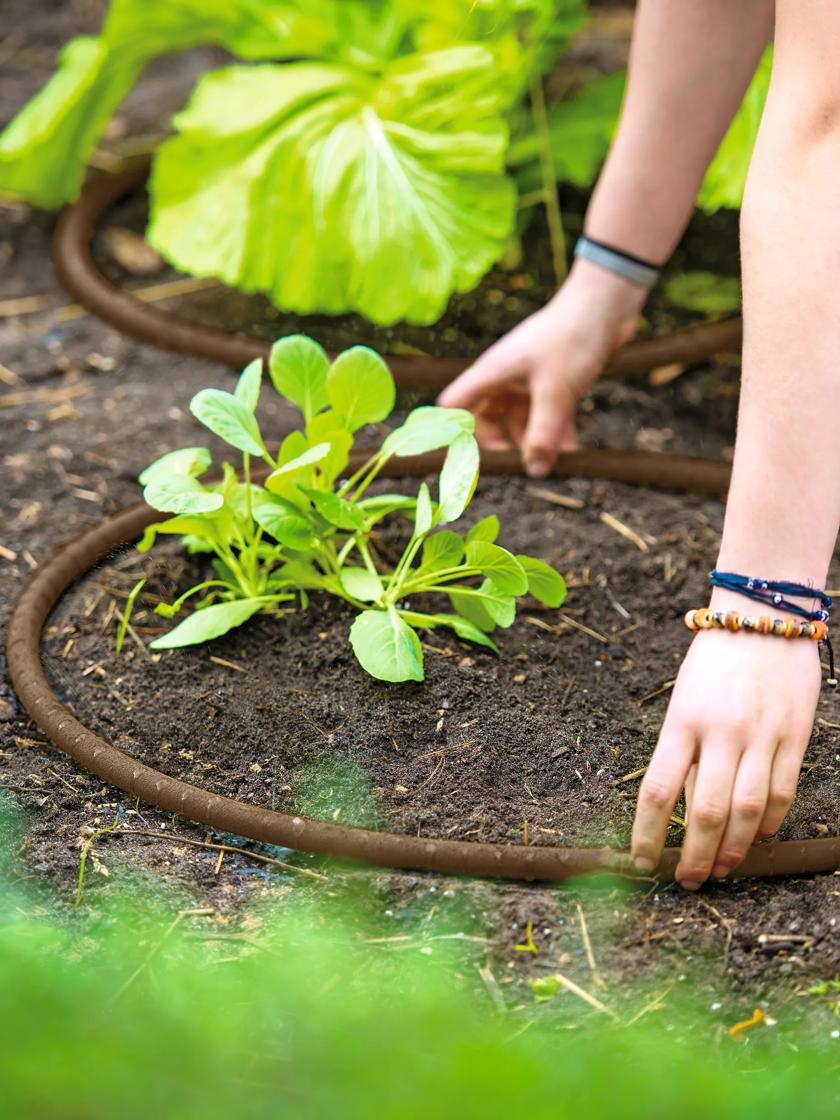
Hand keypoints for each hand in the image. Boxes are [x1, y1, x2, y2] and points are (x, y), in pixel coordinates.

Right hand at [437, 260, 645, 476]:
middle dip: (504, 441)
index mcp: (493, 372)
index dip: (459, 431)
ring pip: (521, 418)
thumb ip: (543, 434)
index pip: (456, 404)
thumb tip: (534, 471)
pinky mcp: (552, 380)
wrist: (606, 304)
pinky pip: (546, 412)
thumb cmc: (572, 337)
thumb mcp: (555, 392)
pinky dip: (556, 429)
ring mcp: (529, 378)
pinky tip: (572, 448)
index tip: (479, 454)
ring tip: (556, 457)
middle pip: (488, 417)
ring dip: (536, 439)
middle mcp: (505, 376)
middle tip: (524, 459)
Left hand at [631, 600, 821, 888]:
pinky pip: (781, 791)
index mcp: (680, 722)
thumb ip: (684, 751)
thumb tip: (682, 810)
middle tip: (689, 881)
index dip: (646, 834)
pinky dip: (769, 821)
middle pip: (703, 811)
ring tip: (722, 869)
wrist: (762, 617)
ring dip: (732, 849)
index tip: (642, 862)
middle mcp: (718, 732)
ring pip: (745, 810)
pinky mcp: (793, 735)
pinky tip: (758, 836)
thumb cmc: (714, 662)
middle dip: (694, 856)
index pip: (656, 791)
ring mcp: (759, 735)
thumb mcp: (683, 701)